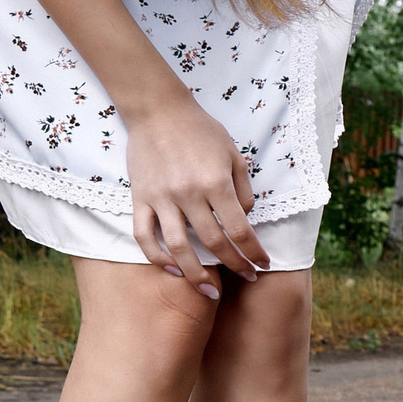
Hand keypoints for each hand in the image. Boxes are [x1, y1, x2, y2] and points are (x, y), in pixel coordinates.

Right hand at [128, 97, 264, 296]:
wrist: (159, 110)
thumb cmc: (202, 131)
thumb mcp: (234, 155)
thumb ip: (242, 189)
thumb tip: (244, 219)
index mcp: (216, 183)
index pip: (240, 229)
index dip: (254, 251)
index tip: (263, 263)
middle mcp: (189, 194)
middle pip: (213, 243)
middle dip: (234, 265)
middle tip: (247, 277)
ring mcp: (161, 198)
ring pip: (178, 247)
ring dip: (196, 274)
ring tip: (210, 291)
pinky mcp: (139, 198)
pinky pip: (144, 236)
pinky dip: (157, 257)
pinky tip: (173, 270)